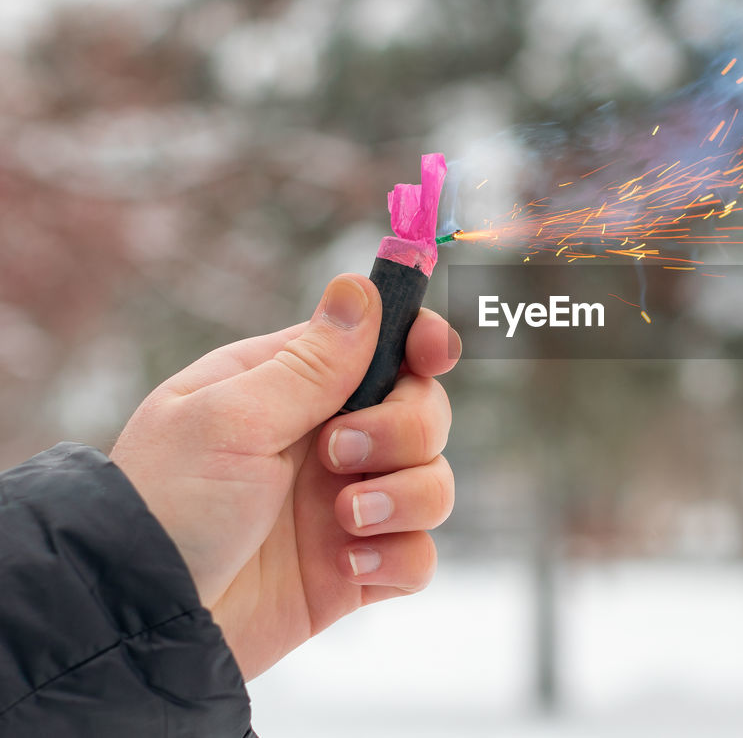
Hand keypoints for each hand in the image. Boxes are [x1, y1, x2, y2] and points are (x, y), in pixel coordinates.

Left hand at [111, 274, 458, 679]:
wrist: (144, 619)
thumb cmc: (167, 504)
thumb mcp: (230, 419)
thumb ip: (309, 362)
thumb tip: (357, 286)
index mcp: (290, 388)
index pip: (381, 345)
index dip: (420, 342)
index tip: (433, 355)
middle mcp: (327, 441)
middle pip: (424, 411)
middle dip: (404, 430)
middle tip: (339, 454)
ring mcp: (346, 506)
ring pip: (434, 481)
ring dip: (405, 496)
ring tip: (345, 521)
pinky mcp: (355, 570)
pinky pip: (419, 554)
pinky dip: (397, 558)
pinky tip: (348, 567)